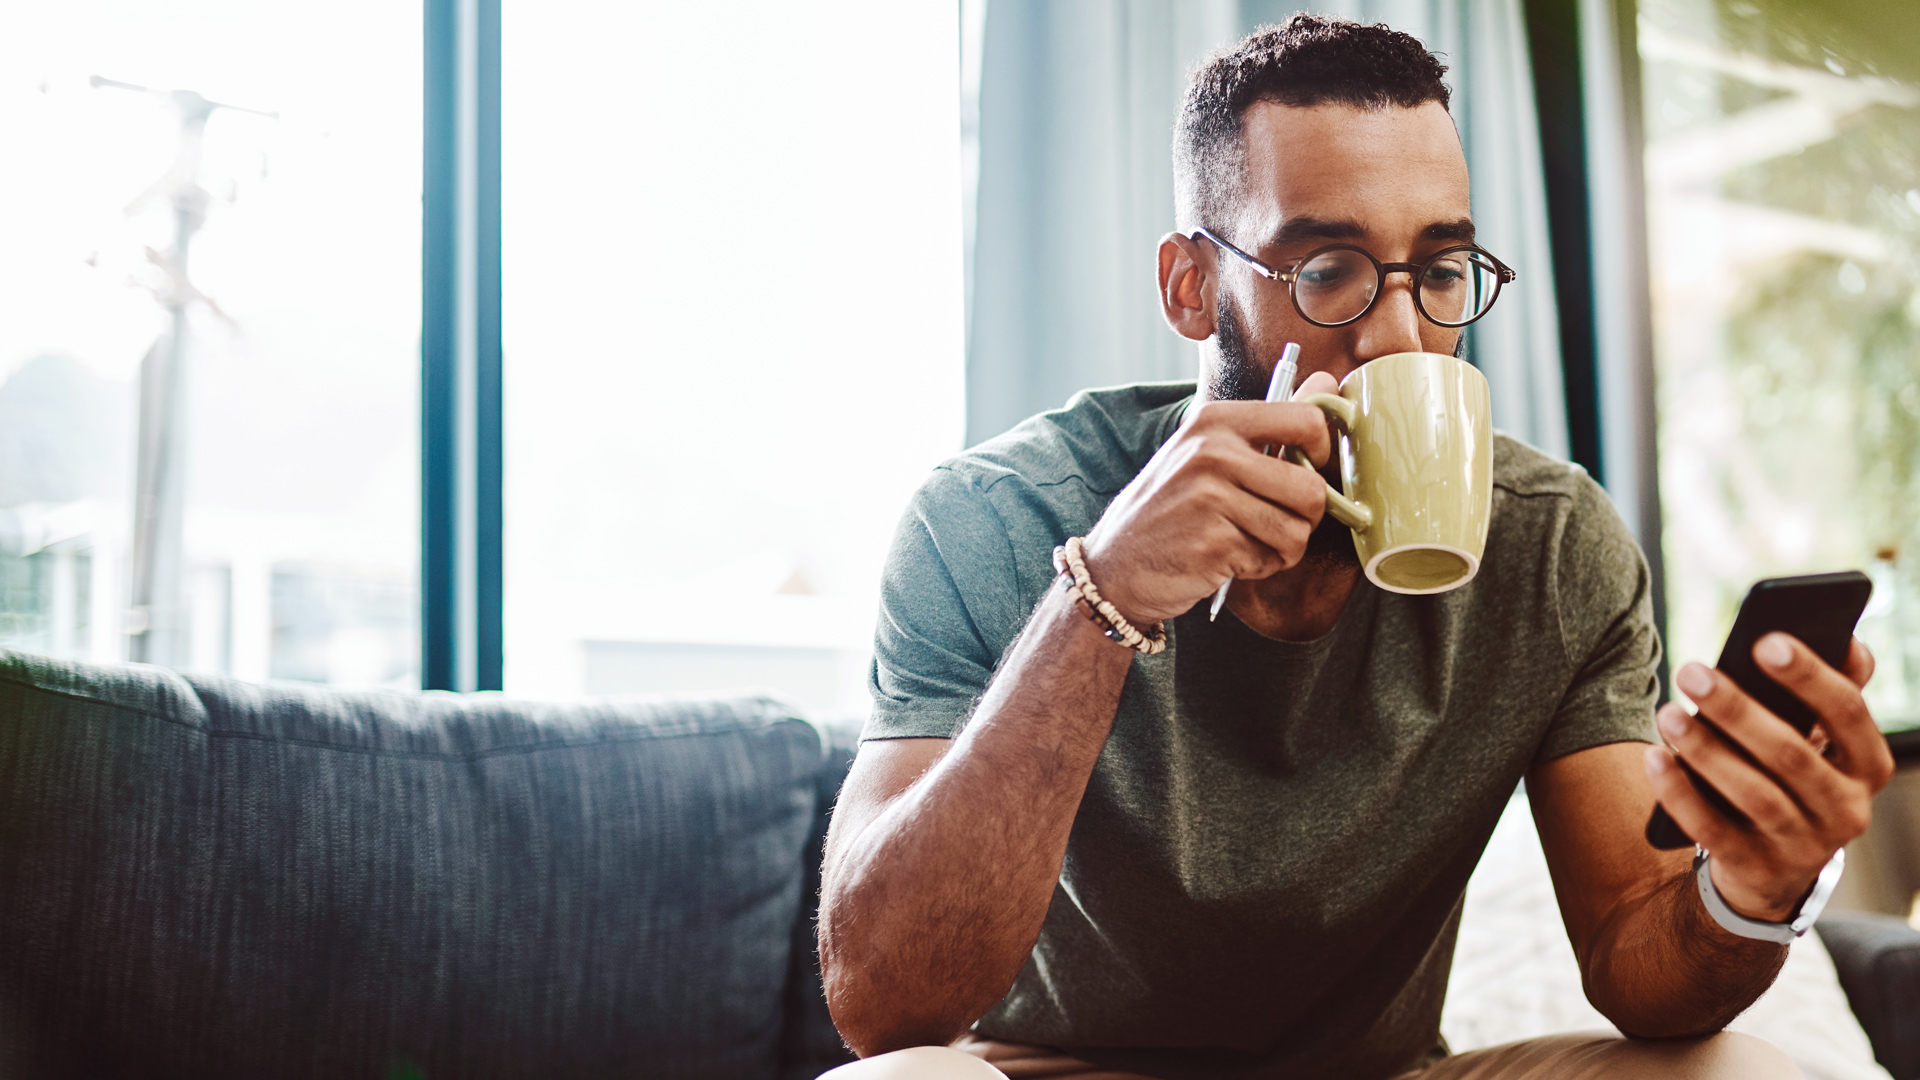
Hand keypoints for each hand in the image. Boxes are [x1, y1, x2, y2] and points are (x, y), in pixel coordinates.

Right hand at [1080, 372, 1339, 623]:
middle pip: (1311, 488)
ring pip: (1297, 530)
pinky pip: (1272, 559)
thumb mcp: (1211, 451)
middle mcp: (1212, 452)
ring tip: (1246, 542)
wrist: (1116, 566)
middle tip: (1273, 523)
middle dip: (1304, 518)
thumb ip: (1274, 420)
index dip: (1323, 454)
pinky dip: (1258, 568)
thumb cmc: (1171, 508)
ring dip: (1281, 548)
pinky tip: (1227, 560)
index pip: (1307, 420)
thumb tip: (1329, 382)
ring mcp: (1210, 497)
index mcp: (1215, 420)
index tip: (1305, 472)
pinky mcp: (1213, 542)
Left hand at [1643, 634, 1890, 921]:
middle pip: (1791, 754)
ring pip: (1755, 795)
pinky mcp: (1758, 870)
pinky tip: (1654, 757)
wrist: (1773, 867)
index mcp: (1868, 765)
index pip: (1848, 712)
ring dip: (1706, 750)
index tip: (1763, 641)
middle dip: (1738, 710)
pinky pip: (1713, 830)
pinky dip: (1680, 793)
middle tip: (1690, 671)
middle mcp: (1847, 809)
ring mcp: (1805, 846)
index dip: (1809, 676)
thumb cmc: (1793, 778)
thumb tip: (1848, 639)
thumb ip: (1832, 692)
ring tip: (1666, 712)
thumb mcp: (1821, 740)